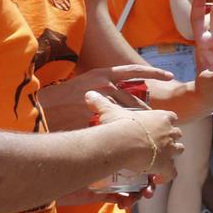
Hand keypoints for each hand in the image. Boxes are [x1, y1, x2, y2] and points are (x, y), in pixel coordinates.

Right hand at [34, 62, 169, 131]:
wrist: (43, 107)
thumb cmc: (62, 96)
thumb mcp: (85, 83)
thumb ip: (104, 88)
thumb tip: (120, 95)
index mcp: (102, 74)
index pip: (134, 71)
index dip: (153, 73)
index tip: (170, 76)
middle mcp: (104, 84)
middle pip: (134, 99)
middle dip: (144, 112)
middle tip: (152, 122)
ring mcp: (101, 100)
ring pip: (127, 114)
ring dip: (135, 125)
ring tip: (142, 135)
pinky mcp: (96, 116)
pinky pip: (114, 126)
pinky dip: (120, 133)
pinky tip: (126, 141)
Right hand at [85, 92, 184, 177]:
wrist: (122, 142)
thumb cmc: (117, 125)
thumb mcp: (109, 111)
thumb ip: (101, 103)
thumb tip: (89, 94)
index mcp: (161, 117)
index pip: (171, 117)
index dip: (166, 121)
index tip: (159, 125)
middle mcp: (170, 132)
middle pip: (177, 134)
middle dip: (170, 138)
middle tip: (158, 143)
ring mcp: (170, 149)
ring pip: (178, 150)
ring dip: (171, 154)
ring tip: (159, 159)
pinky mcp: (166, 164)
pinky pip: (171, 172)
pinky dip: (166, 176)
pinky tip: (157, 178)